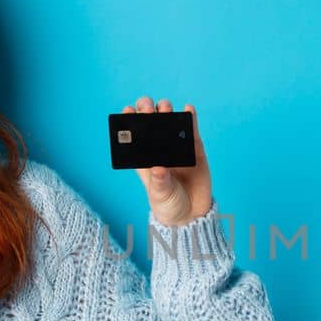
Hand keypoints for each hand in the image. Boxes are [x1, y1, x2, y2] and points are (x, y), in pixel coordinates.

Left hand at [124, 96, 213, 226]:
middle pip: (150, 123)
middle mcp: (158, 149)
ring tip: (165, 107)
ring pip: (169, 122)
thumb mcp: (160, 196)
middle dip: (147, 111)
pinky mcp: (194, 148)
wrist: (192, 213)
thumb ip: (159, 183)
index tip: (127, 111)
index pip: (133, 136)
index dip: (129, 121)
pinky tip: (187, 108)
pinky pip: (191, 130)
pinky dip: (190, 118)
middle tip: (148, 109)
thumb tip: (158, 168)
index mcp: (144, 158)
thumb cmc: (169, 204)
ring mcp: (176, 146)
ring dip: (165, 110)